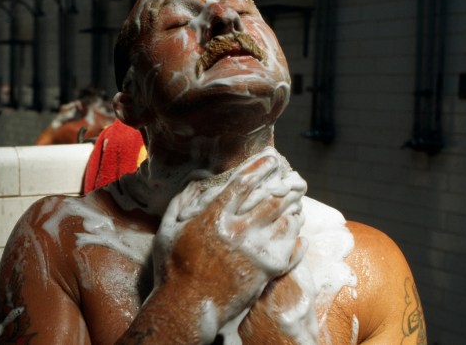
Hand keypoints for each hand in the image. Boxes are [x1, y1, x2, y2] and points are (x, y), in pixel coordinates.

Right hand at [152, 149, 307, 332]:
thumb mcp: (168, 230)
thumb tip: (196, 180)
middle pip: (272, 200)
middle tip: (293, 179)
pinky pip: (292, 249)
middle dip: (286, 186)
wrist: (187, 308)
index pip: (243, 183)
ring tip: (296, 202)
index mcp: (214, 218)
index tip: (271, 159)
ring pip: (285, 221)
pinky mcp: (267, 272)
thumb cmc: (173, 268)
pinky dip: (297, 236)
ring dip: (293, 208)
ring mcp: (256, 253)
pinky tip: (297, 231)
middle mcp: (238, 232)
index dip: (259, 167)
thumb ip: (182, 202)